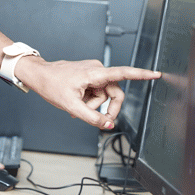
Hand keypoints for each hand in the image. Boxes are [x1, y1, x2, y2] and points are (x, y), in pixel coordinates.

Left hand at [16, 57, 159, 129]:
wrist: (39, 75)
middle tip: (97, 120)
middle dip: (106, 108)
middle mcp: (96, 69)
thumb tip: (107, 125)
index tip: (155, 74)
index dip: (141, 75)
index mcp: (94, 73)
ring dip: (93, 105)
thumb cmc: (52, 85)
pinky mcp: (89, 75)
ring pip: (104, 94)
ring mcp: (93, 72)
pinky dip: (89, 100)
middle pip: (114, 93)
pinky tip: (77, 102)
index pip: (123, 73)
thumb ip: (91, 117)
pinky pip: (96, 91)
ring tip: (77, 108)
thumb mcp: (71, 106)